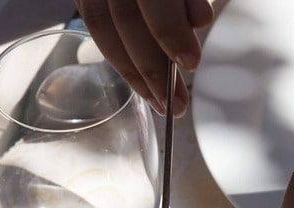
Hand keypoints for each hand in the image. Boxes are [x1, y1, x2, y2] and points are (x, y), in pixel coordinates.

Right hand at [76, 0, 214, 114]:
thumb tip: (200, 20)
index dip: (170, 31)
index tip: (191, 64)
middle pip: (122, 17)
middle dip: (150, 67)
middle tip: (176, 104)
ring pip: (100, 24)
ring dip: (129, 70)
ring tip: (156, 101)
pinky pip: (92, 19)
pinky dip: (116, 51)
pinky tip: (137, 75)